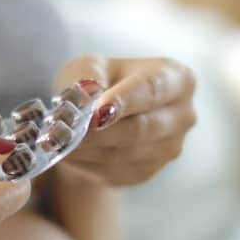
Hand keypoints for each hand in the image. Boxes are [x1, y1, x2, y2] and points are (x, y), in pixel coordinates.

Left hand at [52, 55, 197, 186]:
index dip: (124, 101)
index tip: (97, 113)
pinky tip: (68, 151)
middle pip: (140, 129)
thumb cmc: (99, 82)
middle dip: (98, 132)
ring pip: (124, 154)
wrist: (100, 117)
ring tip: (56, 140)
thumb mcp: (89, 66)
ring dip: (87, 149)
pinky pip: (114, 172)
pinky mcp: (148, 172)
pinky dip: (86, 163)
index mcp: (177, 78)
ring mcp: (169, 148)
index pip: (151, 90)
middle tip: (63, 132)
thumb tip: (86, 99)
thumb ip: (86, 76)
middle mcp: (182, 116)